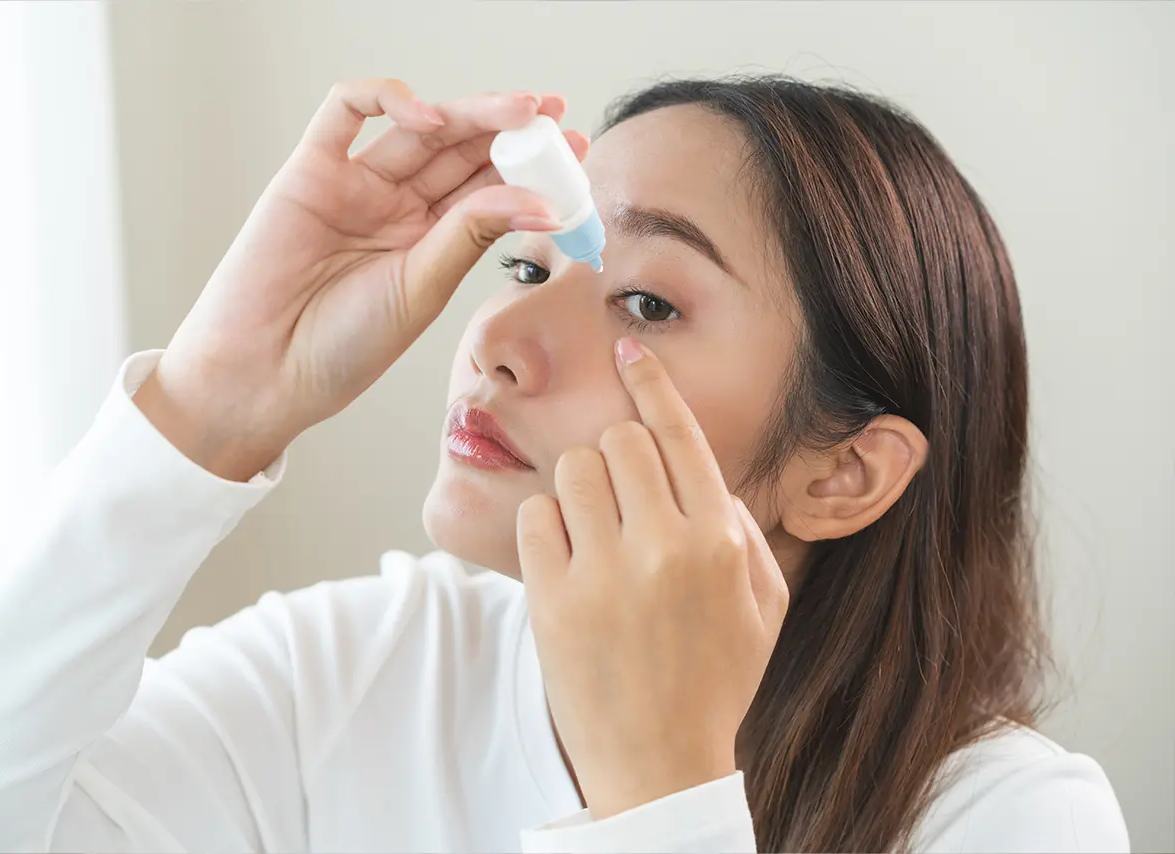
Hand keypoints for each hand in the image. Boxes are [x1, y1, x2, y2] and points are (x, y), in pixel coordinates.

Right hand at [133, 79, 587, 479]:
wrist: (265, 374)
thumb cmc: (341, 348)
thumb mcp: (423, 289)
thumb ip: (471, 234)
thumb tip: (541, 200)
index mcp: (428, 242)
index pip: (488, 189)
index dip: (530, 168)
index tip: (577, 157)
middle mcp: (395, 208)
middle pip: (461, 152)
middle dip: (511, 130)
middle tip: (555, 116)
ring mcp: (355, 185)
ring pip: (420, 128)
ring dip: (472, 113)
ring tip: (519, 113)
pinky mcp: (309, 169)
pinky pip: (345, 112)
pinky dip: (389, 101)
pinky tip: (429, 120)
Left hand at [517, 337, 789, 818]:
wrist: (658, 764)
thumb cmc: (715, 682)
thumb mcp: (764, 609)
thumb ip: (744, 532)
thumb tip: (709, 478)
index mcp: (719, 541)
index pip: (679, 434)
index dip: (652, 381)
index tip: (629, 348)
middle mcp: (663, 546)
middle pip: (619, 442)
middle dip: (617, 456)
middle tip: (619, 495)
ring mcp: (604, 572)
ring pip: (574, 471)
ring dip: (581, 489)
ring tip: (593, 533)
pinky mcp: (552, 598)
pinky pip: (535, 516)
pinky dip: (547, 527)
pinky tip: (567, 560)